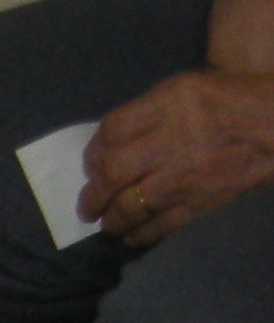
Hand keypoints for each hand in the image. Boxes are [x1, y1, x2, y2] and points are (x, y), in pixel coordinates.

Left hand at [82, 69, 273, 245]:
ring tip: (106, 222)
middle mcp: (177, 137)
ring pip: (130, 204)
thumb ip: (149, 112)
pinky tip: (131, 234)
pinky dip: (139, 234)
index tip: (91, 164)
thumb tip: (108, 145)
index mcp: (172, 103)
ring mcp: (190, 173)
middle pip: (113, 171)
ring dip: (110, 219)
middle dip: (93, 193)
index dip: (92, 151)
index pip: (112, 129)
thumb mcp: (189, 88)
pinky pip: (160, 225)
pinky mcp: (204, 201)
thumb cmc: (234, 102)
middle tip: (88, 205)